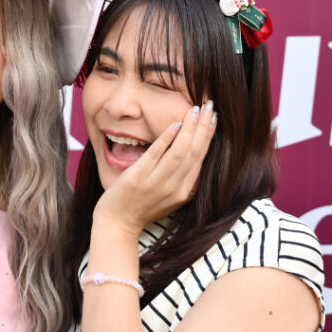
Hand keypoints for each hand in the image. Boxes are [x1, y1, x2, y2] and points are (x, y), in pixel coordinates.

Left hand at [93, 101, 215, 237]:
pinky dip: (166, 139)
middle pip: (194, 152)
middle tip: (210, 105)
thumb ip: (182, 181)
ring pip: (180, 152)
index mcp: (185, 192)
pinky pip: (156, 155)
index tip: (213, 117)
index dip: (208, 136)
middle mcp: (175, 188)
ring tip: (196, 110)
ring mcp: (156, 183)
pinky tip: (175, 124)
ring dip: (190, 129)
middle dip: (204, 127)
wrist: (117, 225)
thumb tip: (192, 157)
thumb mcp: (169, 198)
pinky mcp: (138, 178)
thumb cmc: (142, 209)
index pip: (201, 158)